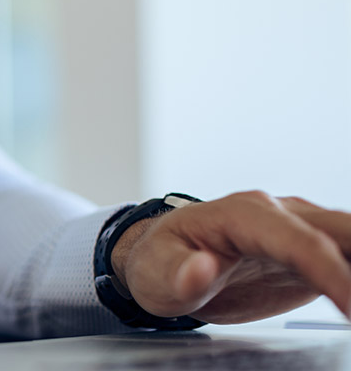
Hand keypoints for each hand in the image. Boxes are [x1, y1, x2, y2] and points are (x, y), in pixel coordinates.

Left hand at [113, 191, 350, 323]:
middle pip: (338, 229)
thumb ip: (178, 274)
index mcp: (241, 215)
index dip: (330, 272)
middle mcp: (276, 214)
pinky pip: (343, 256)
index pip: (298, 241)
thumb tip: (202, 268)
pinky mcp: (305, 253)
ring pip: (345, 237)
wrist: (165, 259)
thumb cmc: (159, 261)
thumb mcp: (155, 273)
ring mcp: (294, 230)